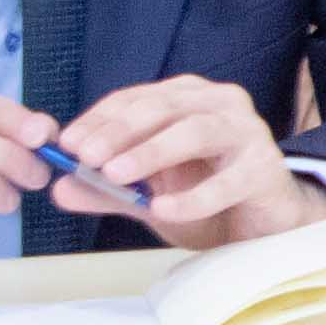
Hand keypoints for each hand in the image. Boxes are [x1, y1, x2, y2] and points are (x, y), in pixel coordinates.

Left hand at [54, 75, 316, 247]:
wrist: (265, 226)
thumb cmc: (208, 198)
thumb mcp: (148, 194)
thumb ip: (106, 191)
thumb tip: (58, 189)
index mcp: (188, 98)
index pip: (136, 99)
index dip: (99, 119)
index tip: (67, 144)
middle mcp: (220, 104)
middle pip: (163, 108)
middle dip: (119, 132)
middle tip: (85, 157)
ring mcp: (248, 132)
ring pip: (195, 132)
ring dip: (151, 152)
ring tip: (115, 176)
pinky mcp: (266, 169)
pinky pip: (226, 181)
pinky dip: (192, 196)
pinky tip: (163, 209)